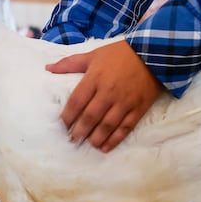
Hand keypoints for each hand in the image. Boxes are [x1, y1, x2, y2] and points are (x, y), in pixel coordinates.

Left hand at [45, 40, 162, 151]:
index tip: (63, 125)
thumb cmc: (120, 54)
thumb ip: (70, 63)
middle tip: (72, 139)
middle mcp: (108, 92)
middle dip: (79, 131)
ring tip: (88, 144)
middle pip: (90, 117)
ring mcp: (124, 102)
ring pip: (106, 126)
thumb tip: (48, 69)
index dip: (68, 116)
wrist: (152, 53)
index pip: (76, 101)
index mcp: (95, 78)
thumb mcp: (93, 55)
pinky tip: (105, 147)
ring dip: (95, 138)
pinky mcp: (138, 109)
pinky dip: (114, 140)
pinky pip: (125, 128)